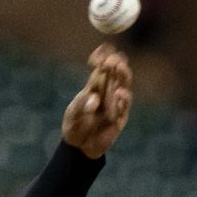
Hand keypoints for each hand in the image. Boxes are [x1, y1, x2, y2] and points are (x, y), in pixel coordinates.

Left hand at [62, 43, 132, 158]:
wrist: (79, 147)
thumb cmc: (74, 126)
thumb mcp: (73, 114)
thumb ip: (81, 105)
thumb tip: (94, 99)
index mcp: (93, 87)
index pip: (100, 68)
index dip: (102, 57)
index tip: (102, 48)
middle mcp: (107, 92)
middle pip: (115, 73)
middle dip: (116, 63)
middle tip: (113, 58)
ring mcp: (115, 104)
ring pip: (124, 85)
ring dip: (123, 76)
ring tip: (119, 68)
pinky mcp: (120, 118)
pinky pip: (124, 107)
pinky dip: (123, 100)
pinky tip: (120, 93)